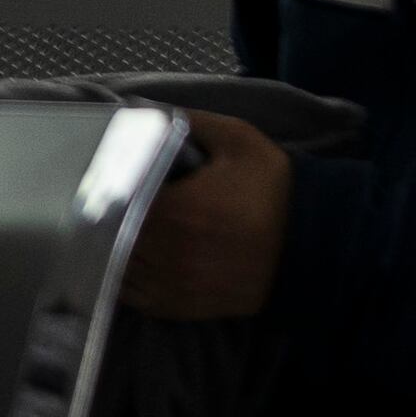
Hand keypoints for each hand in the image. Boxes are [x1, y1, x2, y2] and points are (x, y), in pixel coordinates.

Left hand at [119, 108, 291, 320]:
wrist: (312, 242)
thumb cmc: (273, 189)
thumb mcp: (241, 141)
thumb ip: (192, 123)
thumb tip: (146, 110)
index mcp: (176, 209)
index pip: (113, 200)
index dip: (104, 190)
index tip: (104, 180)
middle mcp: (166, 251)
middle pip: (107, 236)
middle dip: (103, 219)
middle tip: (104, 204)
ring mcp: (169, 284)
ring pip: (114, 266)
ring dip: (108, 249)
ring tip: (112, 231)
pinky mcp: (175, 306)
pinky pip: (130, 294)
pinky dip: (122, 277)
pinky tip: (128, 259)